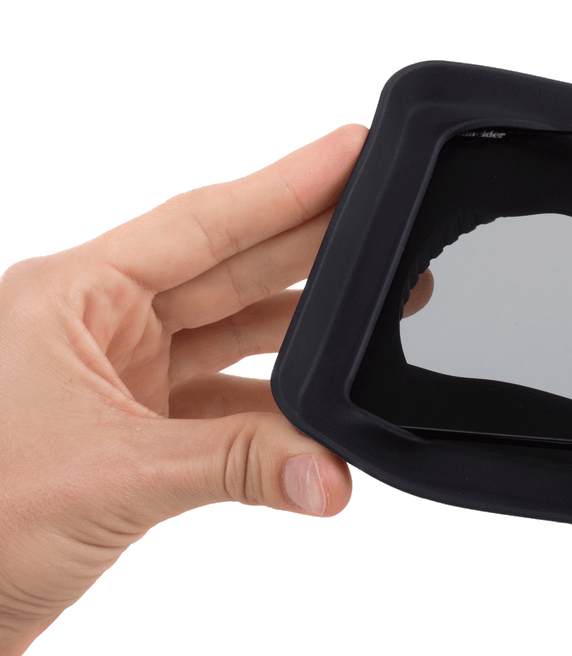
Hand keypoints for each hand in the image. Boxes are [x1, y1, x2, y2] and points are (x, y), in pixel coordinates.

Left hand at [0, 123, 431, 655]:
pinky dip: (273, 417)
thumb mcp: (116, 474)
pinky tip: (320, 418)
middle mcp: (97, 327)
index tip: (350, 153)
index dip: (283, 186)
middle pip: (227, 272)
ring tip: (376, 312)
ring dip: (302, 334)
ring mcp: (117, 382)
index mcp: (73, 296)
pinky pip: (223, 410)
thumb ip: (239, 465)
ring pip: (230, 339)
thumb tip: (334, 476)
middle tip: (387, 221)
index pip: (200, 224)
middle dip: (311, 249)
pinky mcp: (131, 435)